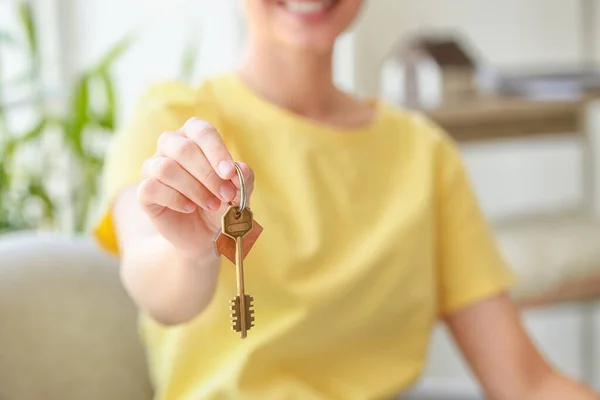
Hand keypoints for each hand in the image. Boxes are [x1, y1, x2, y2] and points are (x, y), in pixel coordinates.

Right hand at [137, 117, 253, 258]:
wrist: (206, 234)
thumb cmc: (222, 204)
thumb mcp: (239, 193)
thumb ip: (243, 179)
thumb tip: (240, 169)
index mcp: (195, 137)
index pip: (202, 131)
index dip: (216, 151)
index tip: (229, 173)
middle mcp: (171, 145)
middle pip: (183, 149)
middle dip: (208, 175)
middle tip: (225, 195)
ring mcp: (153, 167)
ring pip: (166, 168)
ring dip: (194, 189)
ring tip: (212, 204)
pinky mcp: (145, 191)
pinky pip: (152, 188)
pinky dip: (175, 199)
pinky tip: (190, 208)